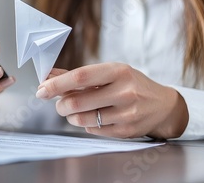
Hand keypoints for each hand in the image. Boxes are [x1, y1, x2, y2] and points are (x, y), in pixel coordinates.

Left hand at [35, 63, 188, 138]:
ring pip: (81, 119)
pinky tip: (93, 117)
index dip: (56, 84)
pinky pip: (92, 130)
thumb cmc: (130, 84)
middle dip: (60, 104)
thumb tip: (49, 75)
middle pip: (76, 102)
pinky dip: (86, 124)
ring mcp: (126, 114)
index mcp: (118, 71)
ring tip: (74, 110)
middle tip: (60, 103)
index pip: (79, 77)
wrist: (162, 105)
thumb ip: (79, 75)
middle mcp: (124, 92)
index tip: (41, 89)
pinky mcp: (126, 131)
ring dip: (70, 116)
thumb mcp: (109, 72)